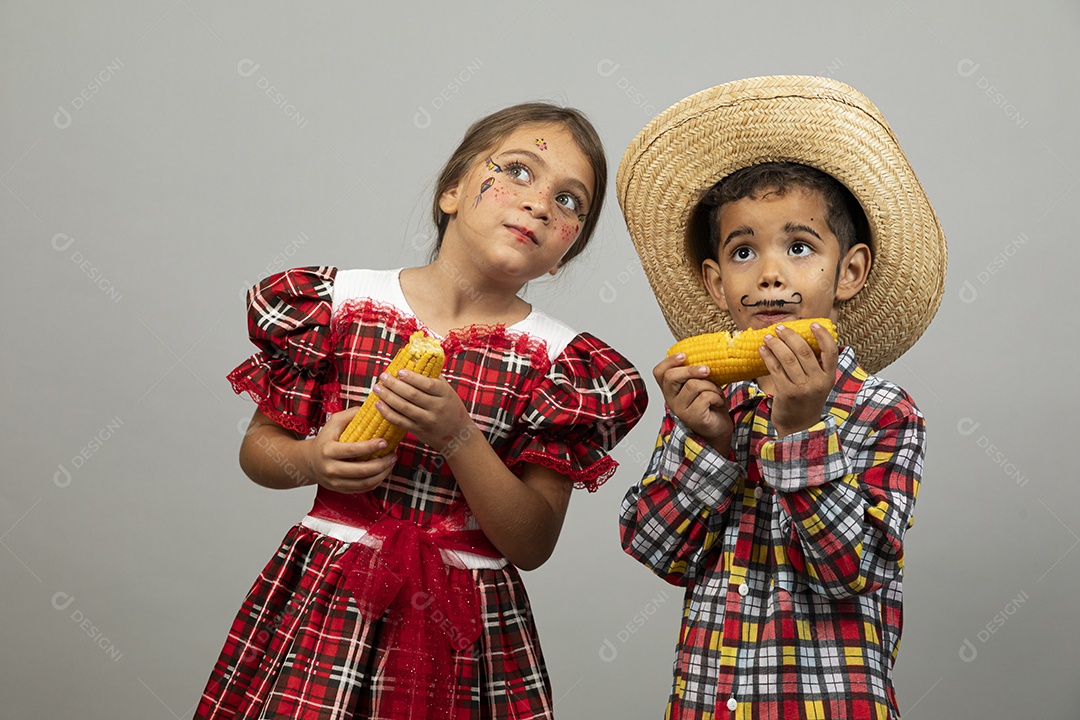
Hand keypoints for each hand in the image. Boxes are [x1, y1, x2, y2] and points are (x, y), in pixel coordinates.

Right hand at [303, 408, 397, 492]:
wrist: (310, 461)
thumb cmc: (325, 440)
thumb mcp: (334, 423)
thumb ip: (351, 414)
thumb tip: (372, 408)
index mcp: (328, 450)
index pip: (352, 450)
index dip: (370, 447)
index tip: (385, 442)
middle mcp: (330, 468)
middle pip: (361, 471)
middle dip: (382, 464)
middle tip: (393, 455)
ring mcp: (335, 481)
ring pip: (364, 483)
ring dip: (382, 474)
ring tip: (391, 463)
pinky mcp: (341, 489)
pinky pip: (362, 489)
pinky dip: (376, 481)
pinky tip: (383, 472)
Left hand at [371, 370, 477, 454]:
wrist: (458, 436)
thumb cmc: (450, 408)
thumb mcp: (447, 391)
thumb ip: (433, 377)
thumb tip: (416, 360)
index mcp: (445, 394)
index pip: (427, 384)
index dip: (412, 377)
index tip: (399, 371)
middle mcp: (436, 407)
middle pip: (412, 395)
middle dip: (394, 384)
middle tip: (383, 376)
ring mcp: (427, 420)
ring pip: (404, 408)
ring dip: (388, 397)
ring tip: (377, 388)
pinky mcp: (418, 430)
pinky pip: (400, 421)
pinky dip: (388, 413)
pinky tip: (379, 404)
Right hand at [653, 353, 732, 451]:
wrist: (719, 428)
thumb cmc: (710, 405)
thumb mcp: (701, 384)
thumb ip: (696, 373)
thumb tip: (705, 353)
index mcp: (671, 390)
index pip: (659, 372)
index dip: (669, 361)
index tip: (684, 355)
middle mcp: (671, 400)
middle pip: (672, 376)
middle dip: (691, 370)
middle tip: (707, 370)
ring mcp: (680, 410)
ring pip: (693, 385)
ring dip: (711, 386)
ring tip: (716, 392)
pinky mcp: (692, 417)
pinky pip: (705, 397)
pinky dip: (717, 396)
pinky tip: (718, 403)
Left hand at [759, 322, 837, 436]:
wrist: (799, 428)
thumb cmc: (806, 401)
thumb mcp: (818, 384)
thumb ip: (815, 366)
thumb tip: (800, 339)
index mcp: (829, 377)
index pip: (831, 351)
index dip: (822, 335)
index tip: (812, 324)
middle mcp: (818, 382)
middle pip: (804, 351)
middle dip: (790, 336)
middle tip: (780, 328)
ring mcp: (803, 388)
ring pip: (788, 358)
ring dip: (776, 344)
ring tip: (768, 337)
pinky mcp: (787, 393)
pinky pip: (776, 369)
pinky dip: (768, 356)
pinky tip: (762, 350)